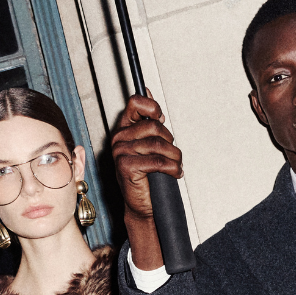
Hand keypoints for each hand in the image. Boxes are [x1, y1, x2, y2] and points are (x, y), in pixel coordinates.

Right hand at [108, 95, 181, 268]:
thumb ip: (148, 119)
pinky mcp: (126, 167)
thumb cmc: (147, 175)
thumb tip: (148, 90)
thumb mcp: (149, 143)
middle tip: (173, 154)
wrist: (142, 204)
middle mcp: (119, 139)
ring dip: (175, 157)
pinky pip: (158, 161)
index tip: (161, 117)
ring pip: (158, 144)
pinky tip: (175, 173)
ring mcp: (121, 153)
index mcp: (124, 129)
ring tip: (176, 165)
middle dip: (170, 140)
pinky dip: (172, 168)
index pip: (136, 103)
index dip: (152, 107)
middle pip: (153, 126)